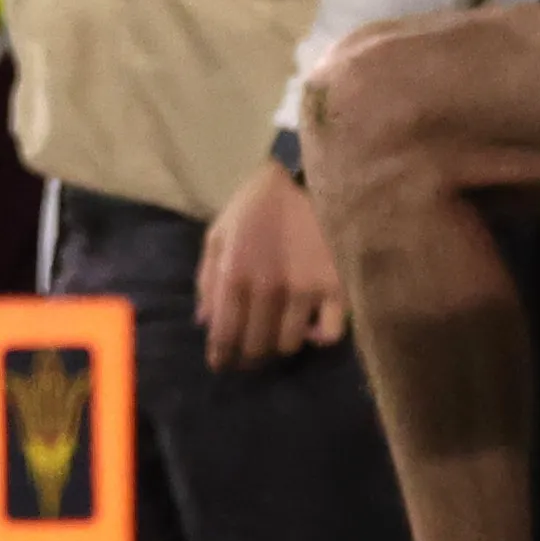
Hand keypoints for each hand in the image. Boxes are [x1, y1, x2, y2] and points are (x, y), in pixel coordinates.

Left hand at [196, 159, 347, 367]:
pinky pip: (329, 334)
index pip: (223, 334)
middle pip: (255, 347)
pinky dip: (319, 337)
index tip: (222, 364)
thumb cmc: (256, 205)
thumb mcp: (218, 233)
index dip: (221, 356)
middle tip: (250, 354)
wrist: (305, 176)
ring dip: (280, 346)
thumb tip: (204, 324)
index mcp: (234, 274)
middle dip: (248, 357)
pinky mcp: (336, 287)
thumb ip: (207, 280)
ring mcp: (304, 290)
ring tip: (278, 335)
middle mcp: (267, 289)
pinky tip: (313, 328)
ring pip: (288, 345)